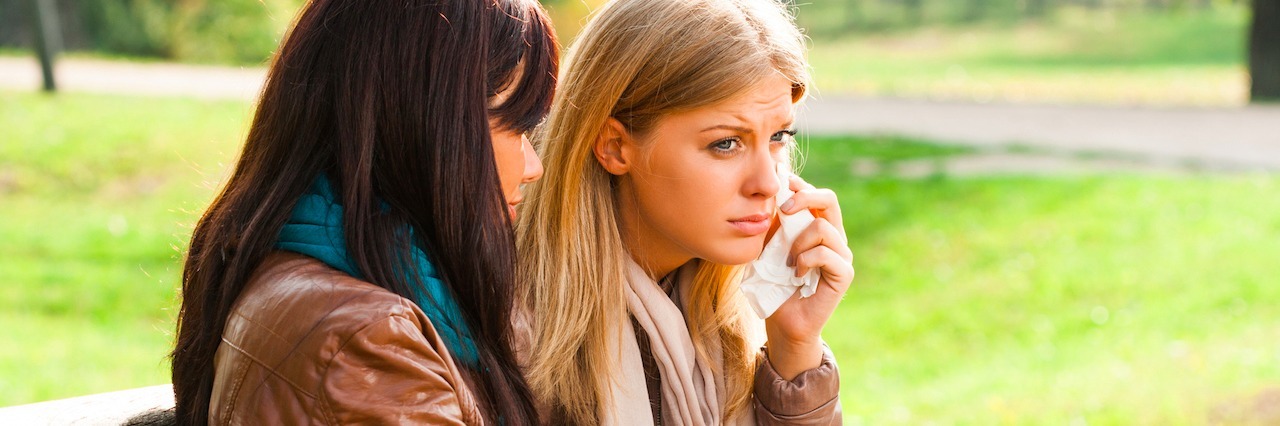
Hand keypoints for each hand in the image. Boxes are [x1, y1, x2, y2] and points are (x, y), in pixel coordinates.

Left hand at [763, 175, 853, 379]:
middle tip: (783, 209)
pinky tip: (796, 273)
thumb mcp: (769, 246)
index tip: (781, 185)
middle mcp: (835, 237)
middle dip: (804, 197)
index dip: (800, 185)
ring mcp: (842, 255)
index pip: (817, 194)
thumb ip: (774, 223)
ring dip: (798, 241)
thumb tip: (768, 193)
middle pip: (829, 199)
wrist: (783, 321)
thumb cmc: (775, 284)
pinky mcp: (844, 273)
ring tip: (787, 261)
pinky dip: (805, 260)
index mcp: (819, 227)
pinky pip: (825, 253)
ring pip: (823, 227)